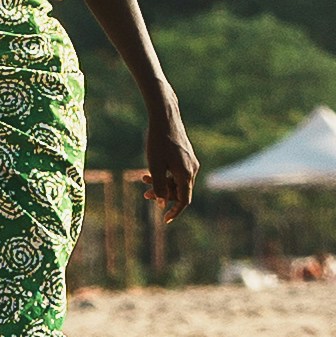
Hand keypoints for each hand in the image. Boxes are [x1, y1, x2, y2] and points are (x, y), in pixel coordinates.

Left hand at [141, 91, 198, 217]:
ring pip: (178, 180)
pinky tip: (151, 169)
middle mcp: (192, 169)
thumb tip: (163, 204)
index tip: (165, 220)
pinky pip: (178, 171)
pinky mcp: (186, 155)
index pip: (184, 200)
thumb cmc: (158, 141)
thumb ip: (159, 187)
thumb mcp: (155, 166)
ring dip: (162, 183)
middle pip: (180, 191)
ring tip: (143, 178)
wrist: (165, 117)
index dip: (175, 211)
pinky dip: (166, 174)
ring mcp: (191, 161)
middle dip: (163, 195)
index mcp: (186, 173)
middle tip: (145, 194)